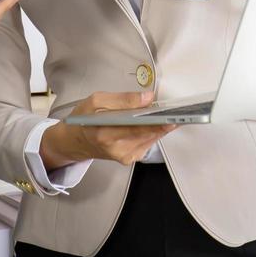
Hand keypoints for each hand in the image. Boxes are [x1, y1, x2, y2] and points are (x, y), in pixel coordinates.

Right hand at [39, 92, 177, 169]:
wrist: (74, 142)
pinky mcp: (129, 159)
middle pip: (148, 134)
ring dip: (161, 127)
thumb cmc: (83, 119)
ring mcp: (124, 156)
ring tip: (171, 114)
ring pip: (151, 139)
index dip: (158, 121)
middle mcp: (117, 148)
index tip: (173, 114)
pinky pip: (147, 144)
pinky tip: (156, 123)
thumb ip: (122, 99)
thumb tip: (148, 97)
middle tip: (181, 111)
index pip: (138, 127)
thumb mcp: (96, 100)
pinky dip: (153, 132)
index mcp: (106, 133)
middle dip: (165, 122)